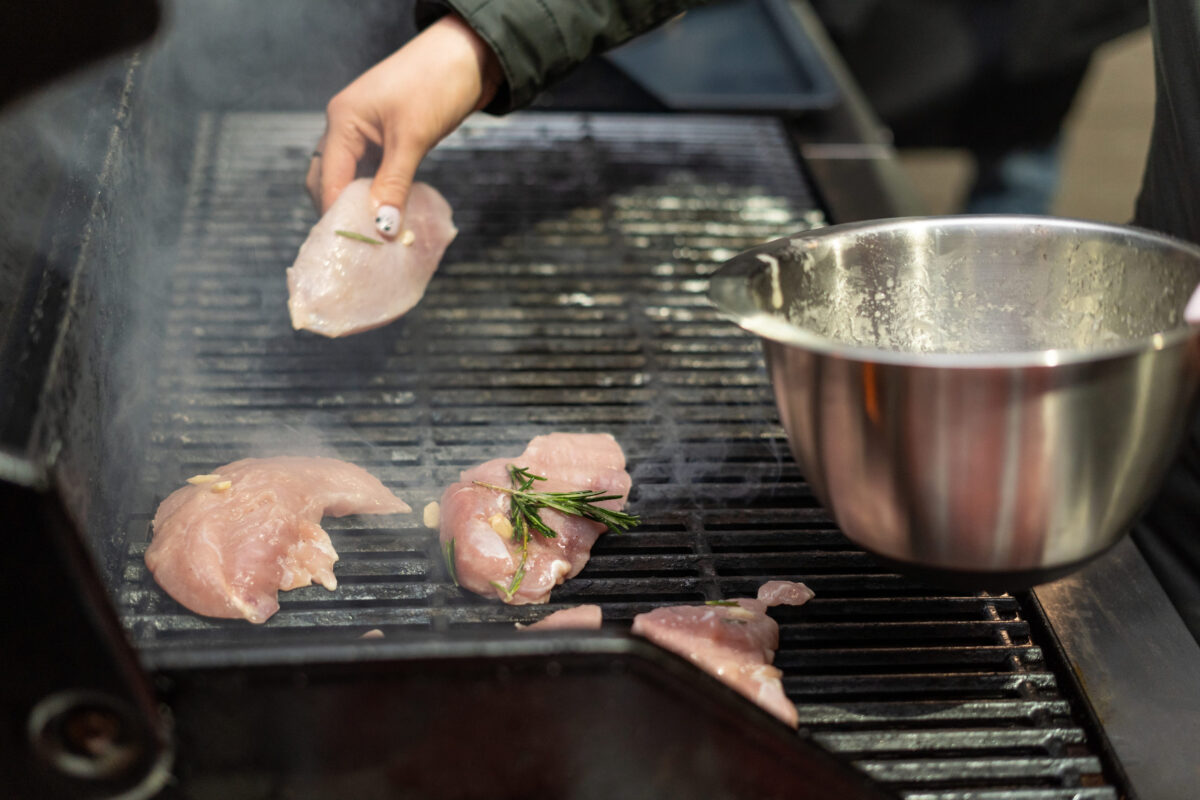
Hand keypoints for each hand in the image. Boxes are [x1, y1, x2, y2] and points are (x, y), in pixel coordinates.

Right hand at [306, 13, 502, 235]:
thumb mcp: (413, 138)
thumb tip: (381, 227)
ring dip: (363, 206)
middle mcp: (347, 127)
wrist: (468, 55)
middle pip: (330, 180)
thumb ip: (394, 184)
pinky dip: (380, 195)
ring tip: (378, 238)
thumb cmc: (436, 84)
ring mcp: (367, 133)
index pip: (327, 179)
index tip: (350, 247)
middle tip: (362, 246)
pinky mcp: (388, 139)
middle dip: (342, 212)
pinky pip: (374, 174)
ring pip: (353, 179)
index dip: (336, 214)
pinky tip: (391, 215)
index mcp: (343, 121)